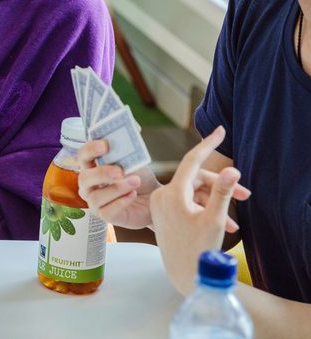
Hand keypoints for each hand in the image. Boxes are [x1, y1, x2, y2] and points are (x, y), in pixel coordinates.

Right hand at [78, 139, 160, 228]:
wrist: (153, 198)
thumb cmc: (138, 177)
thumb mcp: (134, 159)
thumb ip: (128, 147)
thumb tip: (132, 127)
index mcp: (91, 166)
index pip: (82, 155)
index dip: (91, 149)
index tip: (106, 145)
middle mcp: (88, 184)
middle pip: (84, 178)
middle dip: (102, 173)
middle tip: (120, 171)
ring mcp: (94, 201)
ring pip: (96, 196)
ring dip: (117, 188)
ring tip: (135, 182)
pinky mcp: (105, 216)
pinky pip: (107, 211)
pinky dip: (121, 202)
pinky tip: (133, 195)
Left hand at [149, 126, 250, 294]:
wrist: (184, 274)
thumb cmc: (199, 249)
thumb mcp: (215, 219)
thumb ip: (222, 192)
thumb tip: (231, 169)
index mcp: (172, 194)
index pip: (192, 161)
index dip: (208, 144)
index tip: (220, 130)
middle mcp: (161, 195)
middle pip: (196, 180)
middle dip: (221, 186)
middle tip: (246, 195)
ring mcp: (159, 204)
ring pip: (192, 192)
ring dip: (214, 200)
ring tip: (234, 220)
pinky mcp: (161, 212)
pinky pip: (185, 201)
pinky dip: (202, 207)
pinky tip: (221, 222)